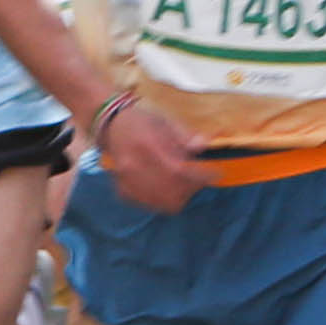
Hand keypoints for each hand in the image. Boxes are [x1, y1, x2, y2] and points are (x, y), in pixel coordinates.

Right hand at [93, 92, 206, 214]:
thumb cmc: (143, 121)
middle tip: (199, 179)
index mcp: (147, 145)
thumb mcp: (166, 121)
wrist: (110, 124)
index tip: (215, 173)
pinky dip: (162, 200)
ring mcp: (126, 180)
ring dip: (179, 196)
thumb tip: (203, 147)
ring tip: (184, 184)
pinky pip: (148, 204)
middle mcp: (134, 165)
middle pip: (171, 191)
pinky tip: (166, 188)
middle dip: (191, 188)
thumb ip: (185, 135)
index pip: (179, 170)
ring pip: (162, 202)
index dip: (201, 176)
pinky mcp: (122, 189)